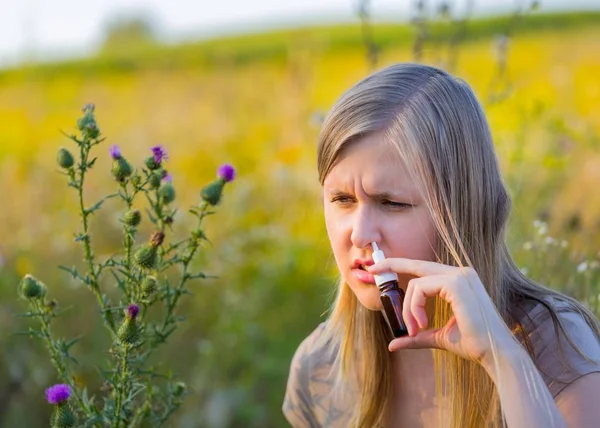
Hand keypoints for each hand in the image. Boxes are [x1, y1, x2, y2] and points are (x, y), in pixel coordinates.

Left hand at [368, 258, 515, 364]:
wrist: (494, 354)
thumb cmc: (472, 345)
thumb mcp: (438, 337)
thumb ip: (417, 335)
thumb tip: (393, 343)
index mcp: (458, 280)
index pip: (423, 268)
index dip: (400, 265)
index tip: (378, 268)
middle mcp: (460, 273)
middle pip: (417, 265)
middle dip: (391, 265)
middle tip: (371, 269)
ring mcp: (460, 276)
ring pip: (416, 284)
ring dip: (408, 309)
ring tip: (415, 329)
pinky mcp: (456, 283)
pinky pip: (421, 289)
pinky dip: (414, 308)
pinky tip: (421, 325)